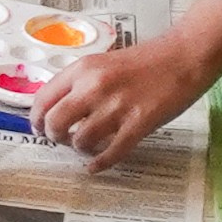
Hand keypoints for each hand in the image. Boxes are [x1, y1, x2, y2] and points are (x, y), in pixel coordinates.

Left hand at [35, 30, 216, 167]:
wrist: (184, 56)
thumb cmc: (146, 60)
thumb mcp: (104, 63)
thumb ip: (81, 83)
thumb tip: (60, 109)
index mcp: (82, 69)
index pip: (43, 100)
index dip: (37, 120)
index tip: (41, 128)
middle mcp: (93, 87)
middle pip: (55, 123)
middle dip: (55, 137)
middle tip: (64, 140)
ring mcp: (116, 106)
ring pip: (81, 141)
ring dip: (81, 150)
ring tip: (87, 148)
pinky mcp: (139, 123)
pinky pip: (111, 153)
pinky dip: (100, 163)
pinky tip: (96, 166)